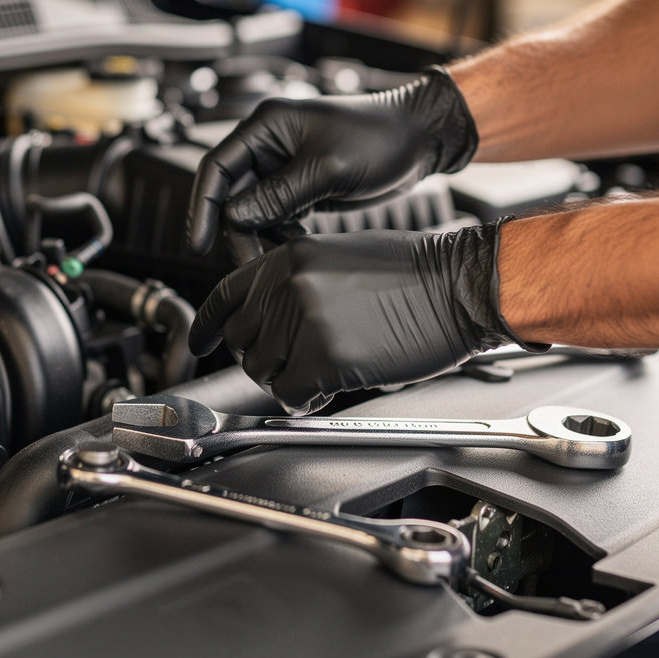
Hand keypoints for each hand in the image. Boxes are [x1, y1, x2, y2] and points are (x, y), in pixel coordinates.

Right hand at [186, 66, 477, 254]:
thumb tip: (237, 218)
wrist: (420, 139)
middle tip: (249, 263)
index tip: (198, 244)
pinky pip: (276, 217)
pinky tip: (298, 245)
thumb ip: (280, 194)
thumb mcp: (329, 168)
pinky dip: (281, 235)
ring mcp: (283, 168)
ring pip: (252, 211)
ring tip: (279, 257)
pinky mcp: (300, 187)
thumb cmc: (380, 137)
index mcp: (266, 127)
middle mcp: (268, 146)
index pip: (216, 168)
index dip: (203, 207)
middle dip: (236, 231)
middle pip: (231, 195)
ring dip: (260, 237)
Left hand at [189, 222, 536, 413]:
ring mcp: (304, 322)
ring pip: (263, 373)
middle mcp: (287, 286)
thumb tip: (267, 316)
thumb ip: (293, 281)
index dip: (209, 325)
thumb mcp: (337, 255)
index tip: (201, 341)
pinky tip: (327, 390)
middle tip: (289, 365)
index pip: (226, 295)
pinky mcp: (327, 359)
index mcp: (286, 258)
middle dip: (260, 360)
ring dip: (286, 382)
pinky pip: (292, 398)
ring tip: (318, 373)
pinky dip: (305, 402)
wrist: (457, 285)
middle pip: (242, 341)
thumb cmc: (412, 272)